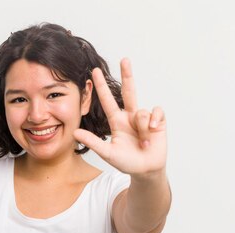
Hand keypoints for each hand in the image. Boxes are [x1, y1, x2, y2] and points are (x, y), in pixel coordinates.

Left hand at [73, 58, 166, 176]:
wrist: (146, 171)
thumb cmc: (126, 162)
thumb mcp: (107, 153)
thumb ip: (93, 142)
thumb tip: (75, 132)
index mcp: (117, 121)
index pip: (107, 100)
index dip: (101, 87)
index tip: (95, 71)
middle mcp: (130, 116)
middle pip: (128, 91)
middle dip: (127, 75)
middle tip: (124, 59)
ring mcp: (144, 118)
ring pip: (141, 111)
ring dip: (141, 128)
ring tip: (143, 143)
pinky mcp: (158, 121)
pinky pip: (156, 112)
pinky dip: (153, 121)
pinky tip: (152, 131)